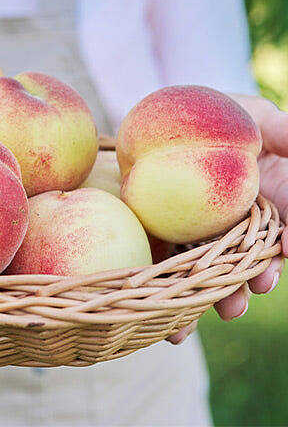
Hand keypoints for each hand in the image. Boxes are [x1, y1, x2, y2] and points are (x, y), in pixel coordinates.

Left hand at [168, 94, 287, 344]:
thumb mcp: (256, 116)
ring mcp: (199, 233)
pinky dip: (167, 294)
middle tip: (248, 293)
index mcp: (265, 204)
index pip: (278, 231)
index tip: (280, 255)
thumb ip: (283, 131)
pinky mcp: (164, 234)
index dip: (279, 246)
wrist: (173, 118)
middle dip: (248, 279)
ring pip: (207, 270)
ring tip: (215, 313)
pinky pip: (166, 263)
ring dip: (211, 296)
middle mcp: (234, 226)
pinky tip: (169, 325)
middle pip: (243, 258)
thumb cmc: (224, 114)